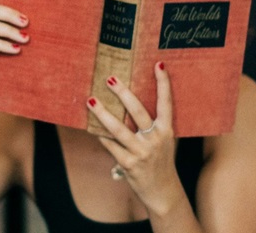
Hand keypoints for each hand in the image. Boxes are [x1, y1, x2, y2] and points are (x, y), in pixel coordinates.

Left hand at [87, 62, 182, 213]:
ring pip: (118, 129)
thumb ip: (153, 124)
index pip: (166, 103)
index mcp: (166, 130)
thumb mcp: (164, 140)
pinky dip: (99, 135)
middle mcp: (155, 139)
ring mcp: (141, 152)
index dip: (163, 84)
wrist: (162, 191)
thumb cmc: (160, 160)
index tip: (158, 64)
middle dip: (123, 93)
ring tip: (90, 100)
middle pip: (138, 111)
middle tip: (110, 79)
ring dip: (102, 114)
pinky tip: (90, 125)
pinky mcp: (128, 163)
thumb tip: (130, 100)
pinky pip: (110, 145)